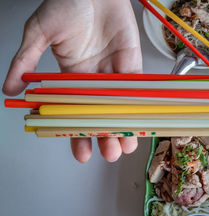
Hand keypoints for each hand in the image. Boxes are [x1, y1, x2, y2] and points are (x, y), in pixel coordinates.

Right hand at [3, 0, 141, 162]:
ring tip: (126, 145)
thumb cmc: (67, 5)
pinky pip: (136, 90)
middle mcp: (94, 81)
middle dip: (105, 136)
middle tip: (109, 153)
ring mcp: (114, 75)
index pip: (74, 112)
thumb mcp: (38, 32)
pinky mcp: (132, 65)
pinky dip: (138, 106)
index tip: (81, 154)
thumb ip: (25, 60)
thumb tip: (7, 89)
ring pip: (121, 108)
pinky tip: (140, 122)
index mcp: (71, 78)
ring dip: (125, 127)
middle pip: (101, 115)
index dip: (77, 133)